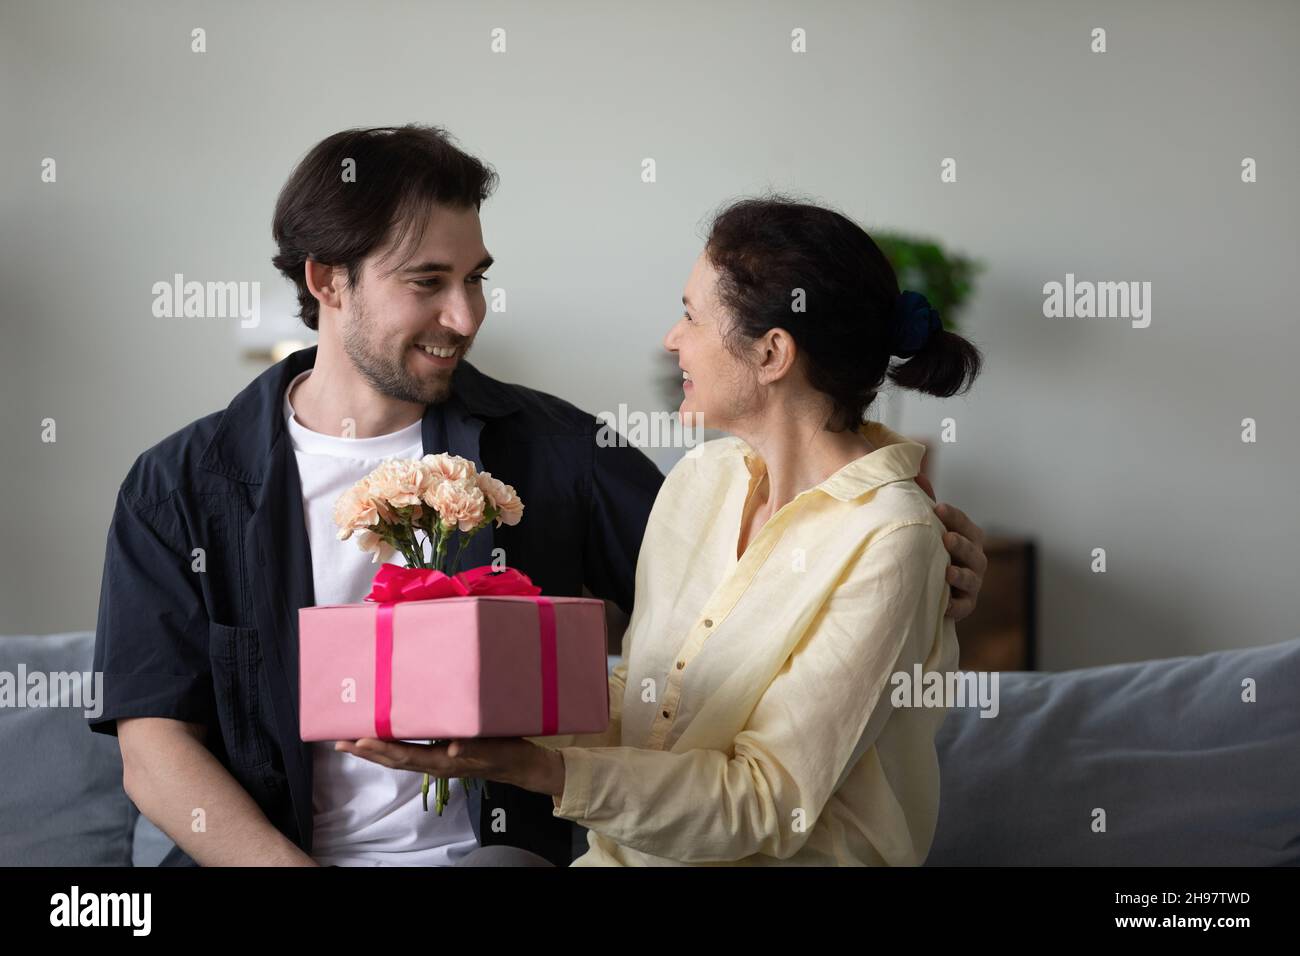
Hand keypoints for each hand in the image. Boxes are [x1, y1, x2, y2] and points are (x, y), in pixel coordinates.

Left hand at [333, 737, 565, 796]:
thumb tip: (451, 747)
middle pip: (394, 760)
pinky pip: (411, 754)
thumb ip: (472, 745)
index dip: (382, 750)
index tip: (360, 741)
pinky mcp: (442, 756)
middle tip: (340, 743)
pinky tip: (383, 740)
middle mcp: (435, 765)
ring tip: (351, 743)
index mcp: (444, 762)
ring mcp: (437, 763)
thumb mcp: (492, 746)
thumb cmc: (507, 752)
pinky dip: (391, 748)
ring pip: (399, 758)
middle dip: (366, 753)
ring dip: (373, 753)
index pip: (406, 756)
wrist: (521, 765)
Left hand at [913, 472, 986, 621]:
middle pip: (973, 550)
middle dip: (961, 544)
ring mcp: (971, 583)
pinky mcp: (964, 605)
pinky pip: (963, 607)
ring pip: (971, 578)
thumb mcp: (925, 526)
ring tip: (947, 571)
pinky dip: (956, 606)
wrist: (923, 586)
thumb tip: (915, 474)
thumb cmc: (927, 549)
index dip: (954, 516)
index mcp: (967, 537)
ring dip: (961, 574)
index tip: (938, 508)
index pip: (965, 524)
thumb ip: (923, 503)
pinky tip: (944, 604)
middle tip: (946, 537)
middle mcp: (974, 559)